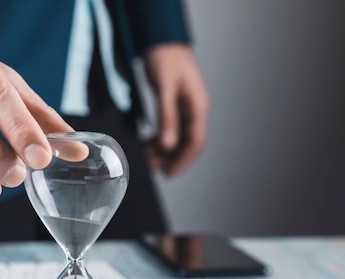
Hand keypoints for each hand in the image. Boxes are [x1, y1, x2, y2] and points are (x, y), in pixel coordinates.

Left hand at [143, 43, 209, 175]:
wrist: (162, 39)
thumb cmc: (166, 57)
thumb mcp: (164, 87)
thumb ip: (167, 116)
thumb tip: (167, 145)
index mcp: (198, 105)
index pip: (195, 142)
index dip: (183, 161)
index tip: (168, 173)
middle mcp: (195, 109)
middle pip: (186, 143)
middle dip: (170, 158)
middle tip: (151, 168)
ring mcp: (185, 107)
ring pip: (177, 137)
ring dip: (163, 150)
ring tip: (146, 159)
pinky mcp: (175, 105)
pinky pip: (170, 128)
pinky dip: (159, 138)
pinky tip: (146, 143)